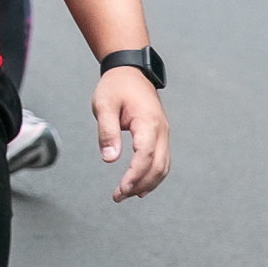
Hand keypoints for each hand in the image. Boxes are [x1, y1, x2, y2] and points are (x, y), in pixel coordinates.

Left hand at [93, 66, 169, 201]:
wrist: (129, 70)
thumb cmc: (116, 86)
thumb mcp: (104, 105)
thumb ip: (107, 132)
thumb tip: (109, 159)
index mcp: (148, 122)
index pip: (145, 155)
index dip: (134, 175)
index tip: (121, 189)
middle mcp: (161, 130)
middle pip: (158, 166)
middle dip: (140, 184)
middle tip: (118, 196)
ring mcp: (163, 133)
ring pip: (162, 166)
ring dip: (147, 183)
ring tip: (125, 194)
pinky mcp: (159, 135)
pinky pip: (161, 160)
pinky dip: (152, 175)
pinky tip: (139, 186)